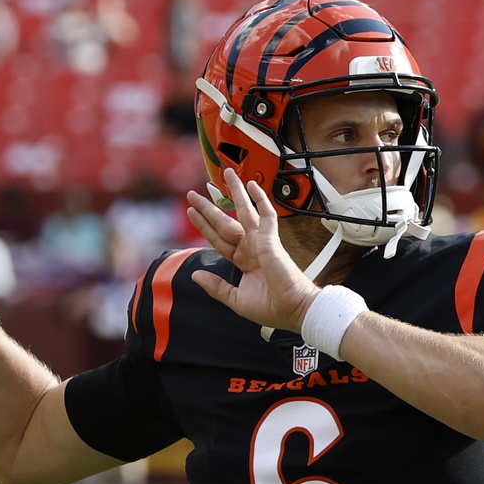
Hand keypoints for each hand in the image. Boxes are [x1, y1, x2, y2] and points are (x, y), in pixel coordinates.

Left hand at [186, 168, 316, 333]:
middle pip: (224, 222)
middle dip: (208, 208)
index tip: (191, 212)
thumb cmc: (270, 308)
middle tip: (192, 194)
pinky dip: (260, 198)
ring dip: (234, 192)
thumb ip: (215, 287)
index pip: (218, 239)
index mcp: (242, 261)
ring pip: (243, 211)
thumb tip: (195, 274)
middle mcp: (250, 248)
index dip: (204, 225)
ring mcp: (260, 242)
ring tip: (225, 174)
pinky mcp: (270, 239)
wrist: (292, 309)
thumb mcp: (235, 300)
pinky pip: (266, 213)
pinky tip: (251, 184)